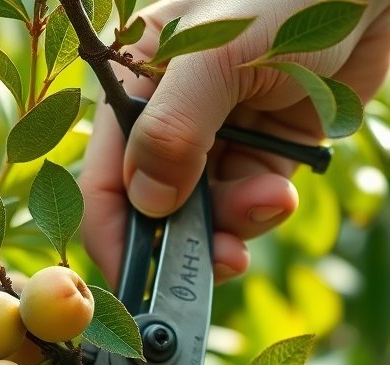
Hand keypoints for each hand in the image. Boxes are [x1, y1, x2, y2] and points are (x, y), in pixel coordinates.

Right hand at [80, 0, 389, 284]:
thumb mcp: (221, 55)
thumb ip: (175, 129)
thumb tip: (148, 205)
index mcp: (136, 88)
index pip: (106, 179)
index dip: (117, 236)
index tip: (141, 284)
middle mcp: (170, 117)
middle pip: (158, 209)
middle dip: (190, 240)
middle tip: (226, 260)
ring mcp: (218, 135)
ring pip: (208, 213)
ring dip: (238, 224)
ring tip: (272, 199)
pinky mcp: (264, 146)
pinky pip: (251, 201)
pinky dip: (264, 209)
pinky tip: (284, 190)